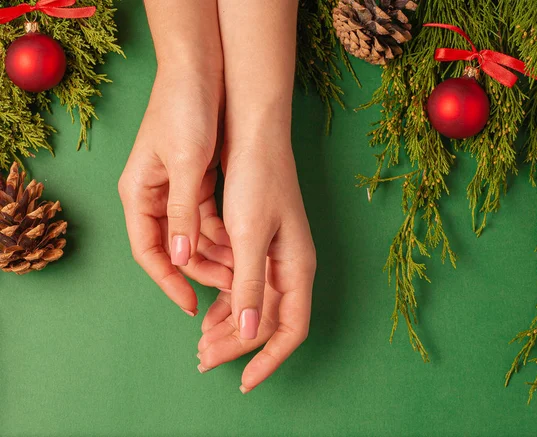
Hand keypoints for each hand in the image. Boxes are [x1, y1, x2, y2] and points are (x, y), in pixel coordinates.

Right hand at [118, 67, 232, 315]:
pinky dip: (222, 232)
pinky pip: (205, 218)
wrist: (200, 69)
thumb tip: (180, 258)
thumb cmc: (185, 110)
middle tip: (229, 288)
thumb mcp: (184, 162)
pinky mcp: (193, 181)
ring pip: (192, 236)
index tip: (191, 305)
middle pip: (174, 249)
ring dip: (215, 254)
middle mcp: (153, 196)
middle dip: (199, 270)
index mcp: (138, 194)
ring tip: (242, 270)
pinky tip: (243, 244)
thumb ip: (182, 211)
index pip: (149, 253)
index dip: (169, 282)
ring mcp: (174, 189)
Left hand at [197, 144, 315, 392]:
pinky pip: (244, 283)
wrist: (253, 131)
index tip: (244, 382)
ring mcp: (275, 254)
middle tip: (203, 360)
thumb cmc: (256, 179)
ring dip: (228, 324)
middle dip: (237, 344)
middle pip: (267, 320)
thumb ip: (250, 284)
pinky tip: (206, 308)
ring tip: (200, 342)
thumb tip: (246, 330)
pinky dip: (225, 299)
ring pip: (254, 304)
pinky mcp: (259, 242)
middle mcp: (289, 266)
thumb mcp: (249, 234)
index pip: (289, 329)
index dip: (268, 359)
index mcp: (295, 268)